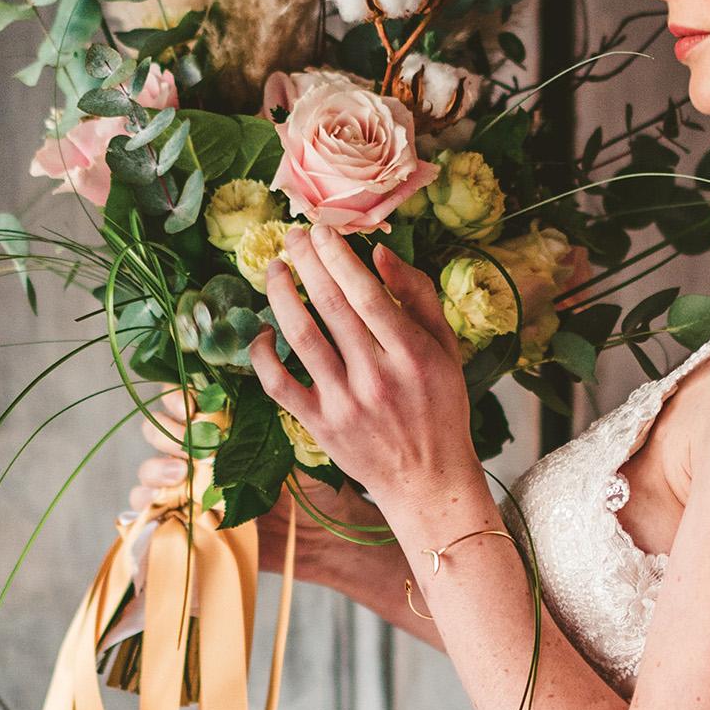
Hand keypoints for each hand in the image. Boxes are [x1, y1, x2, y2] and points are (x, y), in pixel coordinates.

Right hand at [125, 392, 403, 596]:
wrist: (320, 534)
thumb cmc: (314, 483)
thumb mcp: (295, 442)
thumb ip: (268, 416)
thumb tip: (253, 385)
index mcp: (223, 422)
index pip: (184, 397)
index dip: (180, 397)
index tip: (193, 404)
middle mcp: (200, 449)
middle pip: (159, 428)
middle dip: (167, 431)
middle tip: (190, 443)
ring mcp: (188, 484)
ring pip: (148, 467)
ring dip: (156, 467)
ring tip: (183, 474)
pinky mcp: (184, 516)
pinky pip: (146, 508)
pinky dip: (145, 504)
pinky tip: (167, 502)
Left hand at [251, 225, 480, 505]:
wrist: (427, 479)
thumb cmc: (439, 405)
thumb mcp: (446, 347)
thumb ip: (418, 296)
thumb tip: (379, 253)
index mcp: (412, 354)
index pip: (366, 293)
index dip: (337, 256)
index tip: (321, 230)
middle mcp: (376, 377)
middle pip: (330, 305)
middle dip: (306, 262)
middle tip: (292, 235)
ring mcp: (344, 403)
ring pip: (301, 337)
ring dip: (280, 296)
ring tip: (274, 269)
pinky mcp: (320, 425)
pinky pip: (279, 384)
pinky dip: (264, 354)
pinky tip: (264, 330)